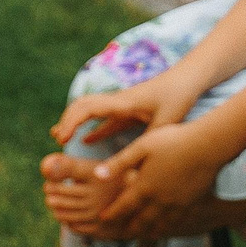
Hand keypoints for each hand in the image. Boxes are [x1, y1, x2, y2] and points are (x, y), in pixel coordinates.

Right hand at [51, 76, 197, 147]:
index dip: (71, 122)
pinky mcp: (128, 110)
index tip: (62, 139)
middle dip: (66, 121)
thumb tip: (139, 167)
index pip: (87, 108)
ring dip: (74, 122)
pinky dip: (92, 128)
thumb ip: (150, 142)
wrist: (187, 79)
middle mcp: (116, 101)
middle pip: (81, 105)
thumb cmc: (178, 97)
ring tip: (61, 138)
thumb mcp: (167, 123)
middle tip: (58, 140)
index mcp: (121, 103)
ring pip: (89, 110)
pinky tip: (86, 141)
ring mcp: (121, 105)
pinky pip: (105, 119)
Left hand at [92, 122, 225, 240]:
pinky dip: (169, 227)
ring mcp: (178, 203)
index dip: (112, 214)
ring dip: (148, 231)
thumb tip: (97, 175)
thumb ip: (119, 163)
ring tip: (141, 235)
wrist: (208, 146)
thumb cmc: (172, 141)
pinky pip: (178, 221)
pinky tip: (167, 227)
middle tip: (119, 234)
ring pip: (160, 224)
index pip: (123, 206)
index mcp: (144, 186)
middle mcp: (160, 200)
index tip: (102, 220)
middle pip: (141, 221)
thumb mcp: (140, 147)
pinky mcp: (192, 202)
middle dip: (128, 228)